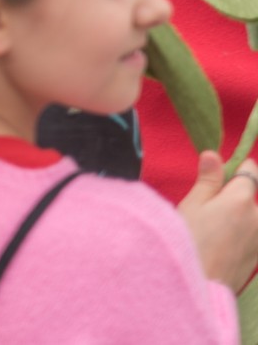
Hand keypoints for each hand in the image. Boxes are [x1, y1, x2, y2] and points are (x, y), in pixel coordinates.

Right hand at [179, 152, 257, 289]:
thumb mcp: (192, 205)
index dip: (233, 169)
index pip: (249, 171)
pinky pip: (251, 235)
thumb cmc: (189, 243)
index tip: (217, 176)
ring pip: (251, 217)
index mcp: (242, 200)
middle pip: (250, 196)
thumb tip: (214, 154)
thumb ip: (208, 179)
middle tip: (207, 210)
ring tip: (211, 231)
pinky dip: (239, 234)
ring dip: (237, 217)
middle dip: (233, 197)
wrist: (199, 287)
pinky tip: (219, 245)